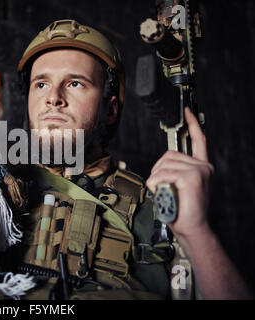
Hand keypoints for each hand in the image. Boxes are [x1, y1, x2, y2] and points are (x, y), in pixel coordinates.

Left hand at [146, 108, 214, 238]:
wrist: (191, 228)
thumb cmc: (182, 210)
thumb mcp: (177, 186)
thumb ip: (174, 172)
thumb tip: (162, 167)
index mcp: (200, 167)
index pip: (198, 140)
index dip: (192, 124)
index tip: (187, 111)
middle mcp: (202, 166)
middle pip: (168, 156)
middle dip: (158, 171)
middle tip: (164, 188)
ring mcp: (199, 170)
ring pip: (164, 165)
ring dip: (157, 180)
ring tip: (166, 193)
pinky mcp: (192, 177)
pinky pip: (163, 174)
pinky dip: (157, 184)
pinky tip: (165, 193)